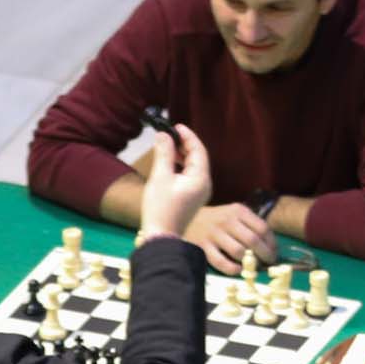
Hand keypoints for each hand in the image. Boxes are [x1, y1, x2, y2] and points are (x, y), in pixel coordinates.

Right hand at [139, 122, 213, 242]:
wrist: (161, 237)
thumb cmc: (160, 208)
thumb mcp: (160, 177)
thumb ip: (164, 153)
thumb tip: (163, 135)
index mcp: (200, 178)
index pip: (198, 150)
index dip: (188, 136)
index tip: (175, 126)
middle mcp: (204, 185)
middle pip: (197, 157)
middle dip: (184, 144)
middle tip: (169, 135)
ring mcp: (199, 193)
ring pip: (193, 167)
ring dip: (181, 155)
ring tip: (166, 146)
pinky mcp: (192, 198)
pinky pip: (189, 176)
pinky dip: (180, 167)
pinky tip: (168, 163)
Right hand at [183, 202, 276, 274]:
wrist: (187, 218)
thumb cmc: (217, 219)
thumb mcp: (234, 214)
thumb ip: (250, 226)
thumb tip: (270, 247)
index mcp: (238, 211)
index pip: (263, 228)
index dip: (272, 244)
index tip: (274, 253)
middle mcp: (227, 220)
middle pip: (253, 240)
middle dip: (265, 255)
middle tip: (268, 263)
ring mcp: (214, 234)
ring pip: (238, 252)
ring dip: (249, 263)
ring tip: (253, 267)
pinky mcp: (203, 247)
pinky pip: (221, 262)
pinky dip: (232, 269)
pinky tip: (238, 270)